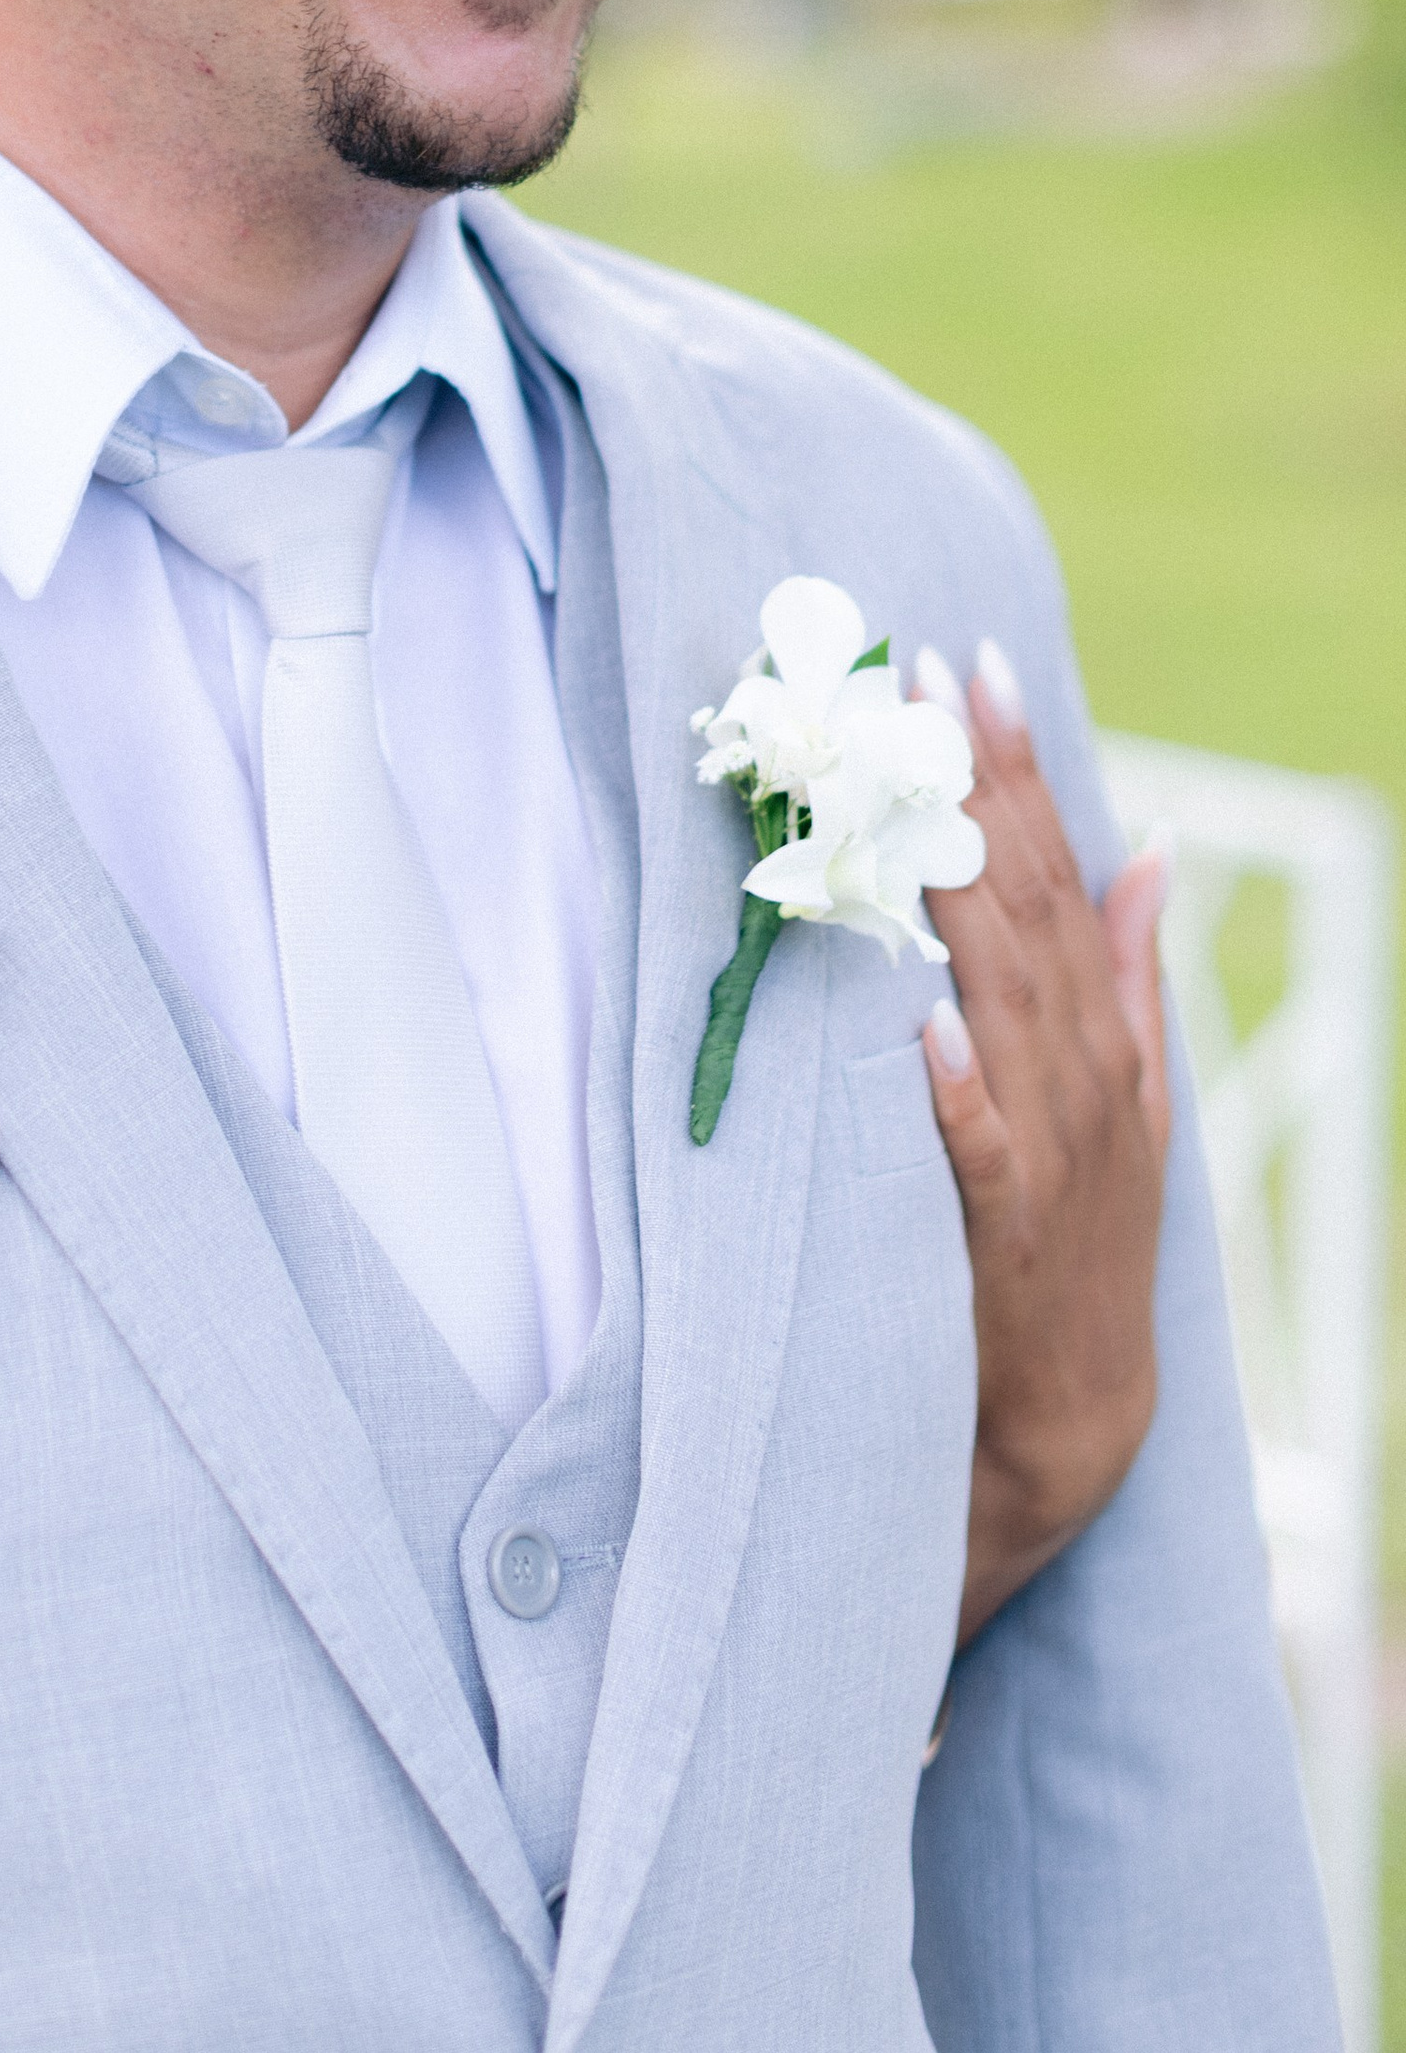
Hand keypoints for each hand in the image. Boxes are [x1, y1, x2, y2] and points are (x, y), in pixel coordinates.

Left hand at [918, 645, 1169, 1648]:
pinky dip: (960, 1083)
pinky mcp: (1002, 1224)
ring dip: (962, 891)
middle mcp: (1081, 1068)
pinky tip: (928, 1018)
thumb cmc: (1081, 1234)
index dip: (1021, 765)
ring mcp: (1049, 1144)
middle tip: (930, 675)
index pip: (1058, 868)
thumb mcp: (1129, 1090)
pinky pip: (978, 1142)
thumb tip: (1156, 843)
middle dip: (981, 787)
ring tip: (918, 789)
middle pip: (1026, 902)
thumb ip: (1134, 966)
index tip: (979, 660)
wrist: (1074, 1413)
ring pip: (1003, 994)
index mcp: (1101, 1028)